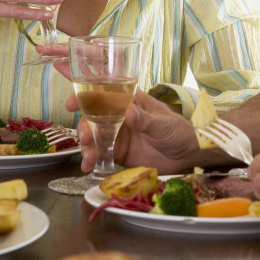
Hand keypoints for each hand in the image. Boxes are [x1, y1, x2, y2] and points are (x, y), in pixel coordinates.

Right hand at [71, 90, 198, 175]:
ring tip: (88, 158)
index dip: (86, 95)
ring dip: (86, 145)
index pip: (105, 92)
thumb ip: (146, 120)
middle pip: (93, 116)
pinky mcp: (118, 152)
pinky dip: (92, 160)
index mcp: (131, 101)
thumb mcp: (164, 124)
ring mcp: (118, 134)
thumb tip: (129, 112)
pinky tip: (88, 167)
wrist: (188, 156)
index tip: (72, 103)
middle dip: (83, 126)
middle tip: (83, 137)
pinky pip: (100, 154)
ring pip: (94, 136)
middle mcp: (120, 116)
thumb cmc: (178, 131)